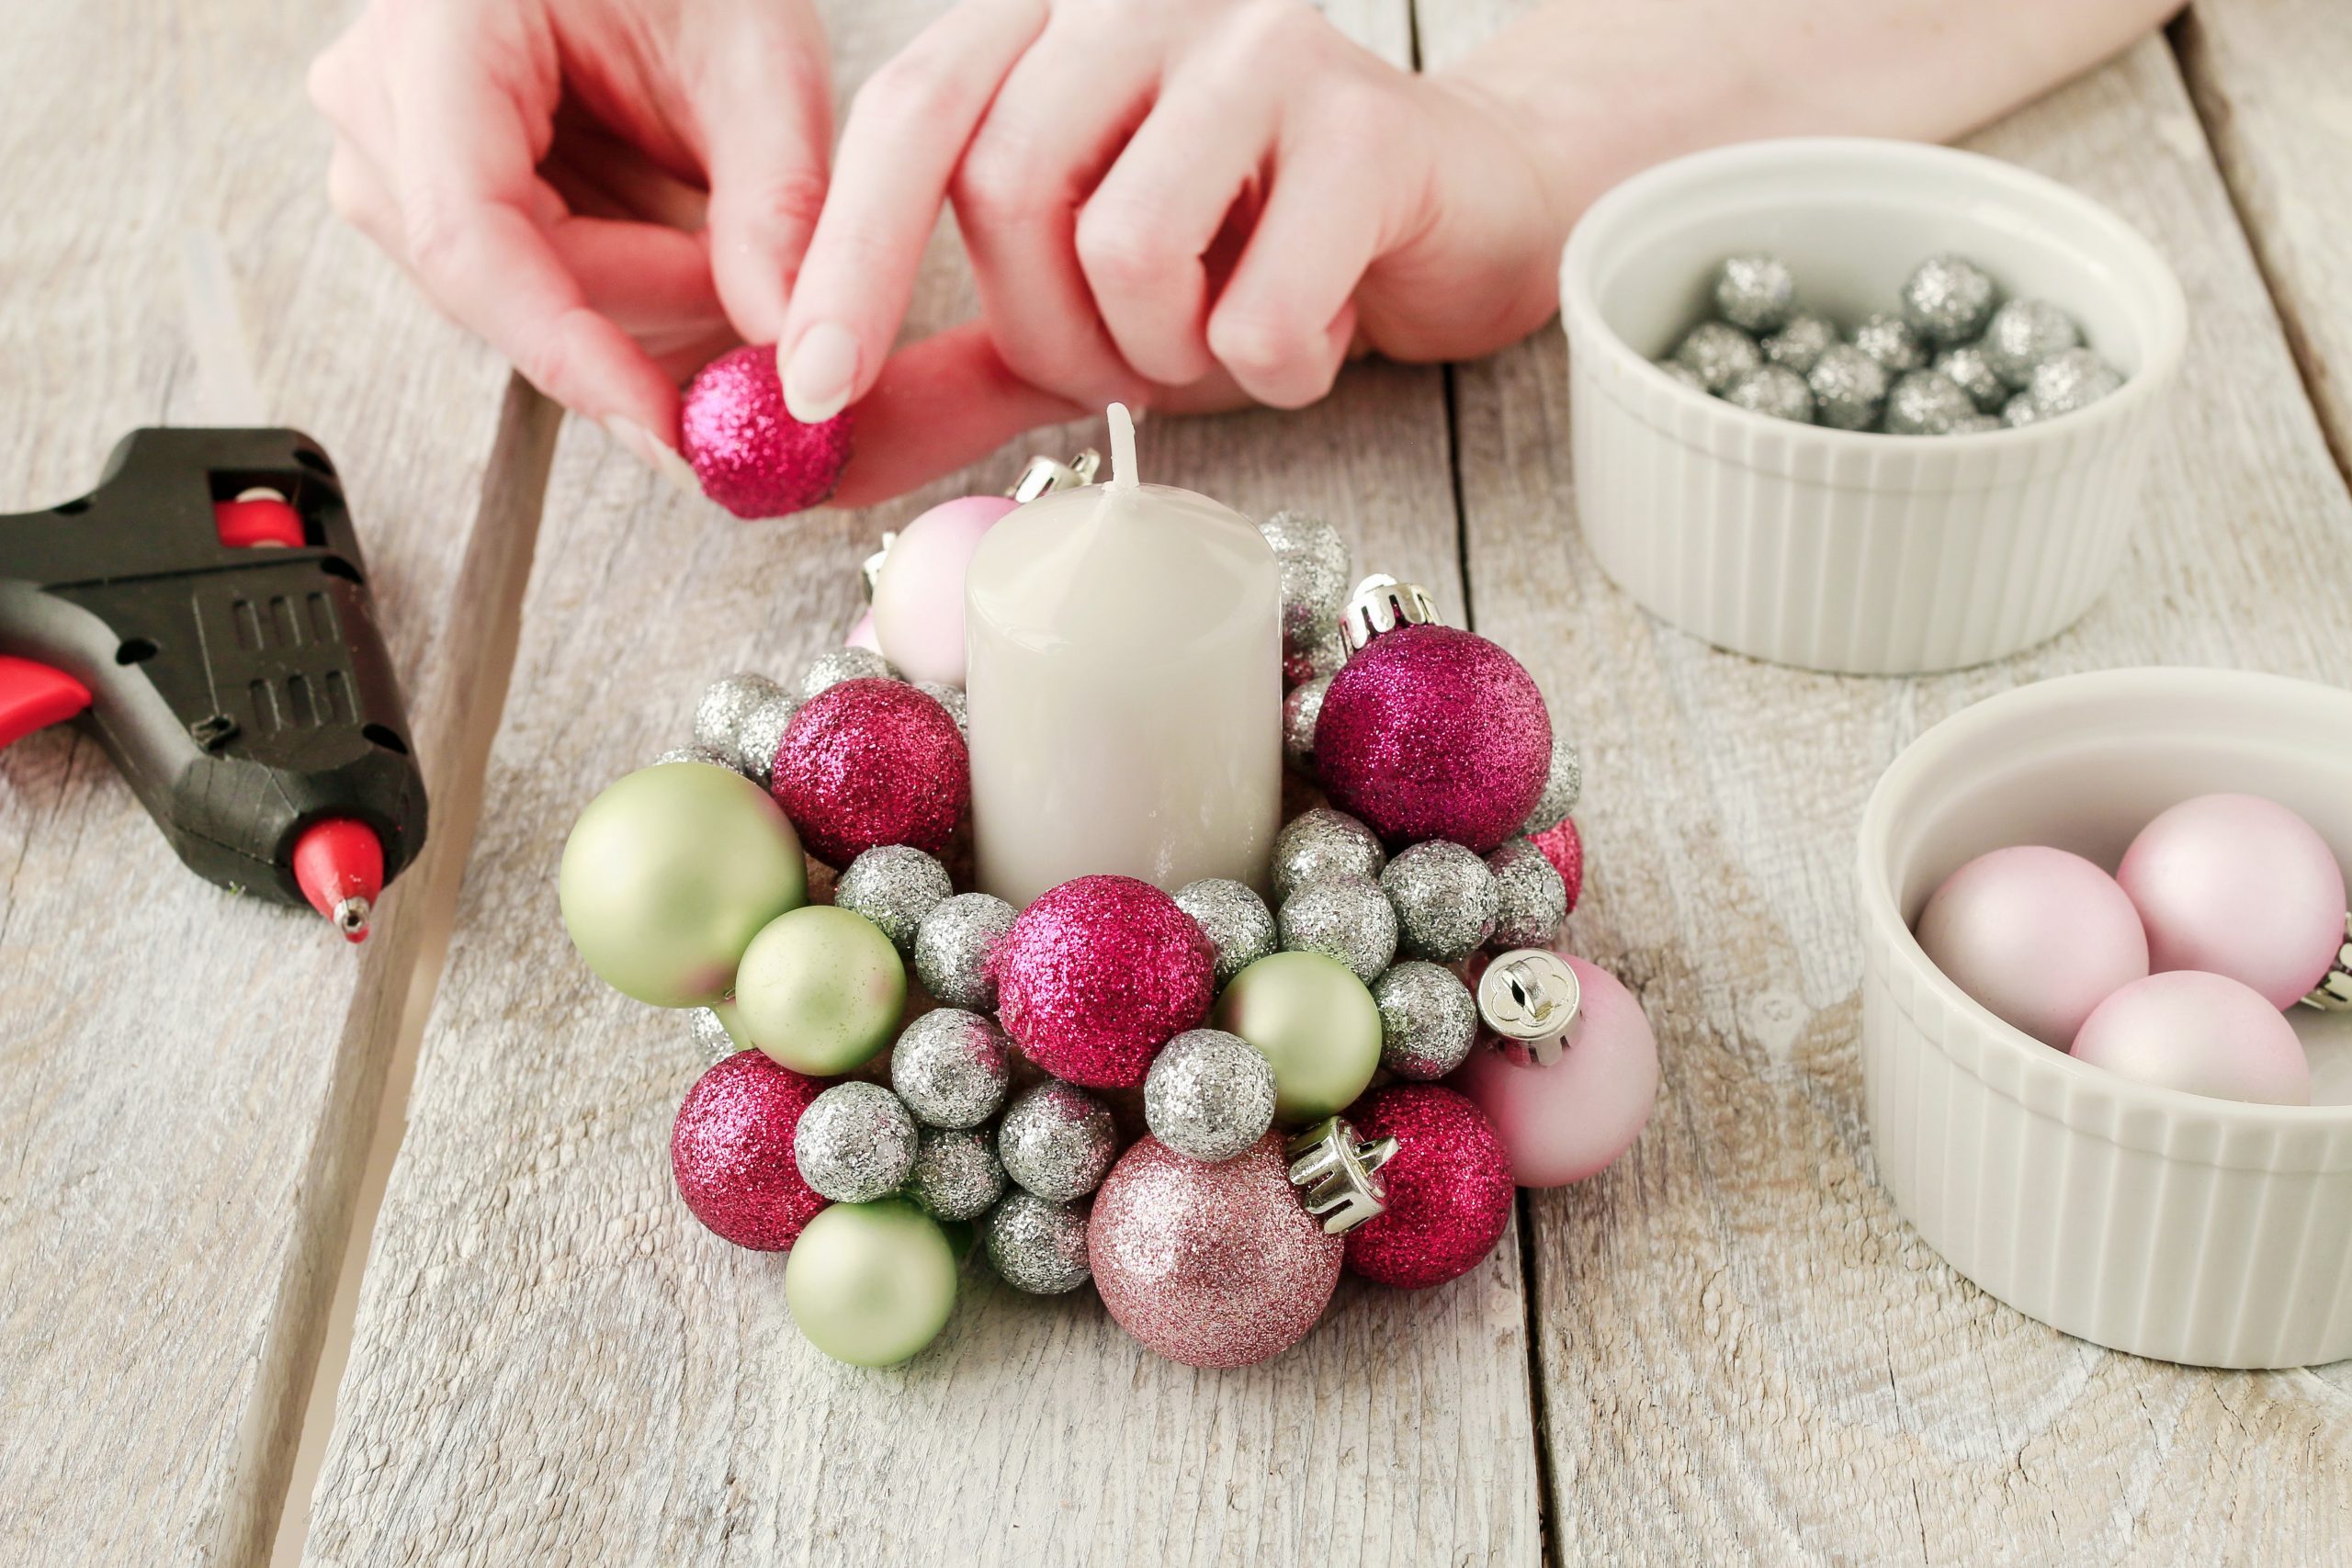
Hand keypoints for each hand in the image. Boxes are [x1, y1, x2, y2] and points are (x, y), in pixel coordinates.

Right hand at [309, 0, 832, 479]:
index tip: (668, 431)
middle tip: (759, 294)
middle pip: (499, 286)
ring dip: (638, 305)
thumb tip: (788, 353)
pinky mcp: (422, 188)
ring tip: (725, 242)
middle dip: (645, 314)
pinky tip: (677, 242)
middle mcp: (379, 90)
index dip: (571, 353)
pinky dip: (617, 290)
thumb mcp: (763, 60)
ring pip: (511, 305)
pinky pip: (519, 289)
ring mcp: (385, 145)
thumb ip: (778, 206)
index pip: (471, 239)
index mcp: (439, 24)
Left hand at [776, 0, 1568, 452]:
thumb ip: (955, 366)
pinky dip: (1276, 370)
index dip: (842, 253)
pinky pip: (1256, 312)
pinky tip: (1315, 331)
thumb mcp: (1084, 314)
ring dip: (1165, 353)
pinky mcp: (1366, 122)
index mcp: (1051, 21)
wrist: (1459, 217)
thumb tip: (817, 449)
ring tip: (1226, 335)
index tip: (811, 388)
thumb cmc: (1260, 257)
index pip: (911, 111)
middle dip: (1053, 333)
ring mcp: (1260, 41)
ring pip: (1126, 247)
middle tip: (1128, 367)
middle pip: (1008, 186)